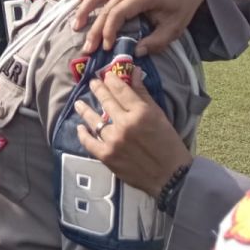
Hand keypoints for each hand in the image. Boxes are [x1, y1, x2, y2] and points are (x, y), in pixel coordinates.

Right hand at [72, 0, 204, 56]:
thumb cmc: (180, 6)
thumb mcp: (175, 27)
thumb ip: (157, 41)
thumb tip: (136, 51)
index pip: (118, 13)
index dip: (109, 31)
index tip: (106, 47)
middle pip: (105, 7)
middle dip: (94, 29)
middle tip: (87, 47)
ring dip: (84, 9)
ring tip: (76, 26)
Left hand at [73, 68, 192, 194]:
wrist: (171, 176)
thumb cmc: (169, 144)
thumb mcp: (160, 116)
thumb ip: (143, 95)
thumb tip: (134, 73)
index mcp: (141, 113)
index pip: (121, 90)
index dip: (112, 80)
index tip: (106, 75)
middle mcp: (125, 124)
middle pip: (106, 101)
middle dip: (98, 89)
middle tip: (92, 82)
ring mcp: (113, 140)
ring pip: (94, 120)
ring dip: (85, 109)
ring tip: (78, 103)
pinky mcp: (107, 156)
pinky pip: (89, 142)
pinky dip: (83, 134)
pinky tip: (80, 127)